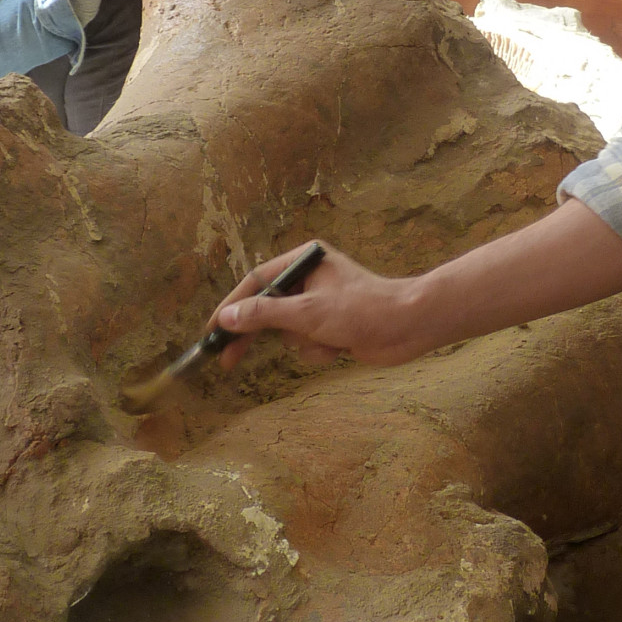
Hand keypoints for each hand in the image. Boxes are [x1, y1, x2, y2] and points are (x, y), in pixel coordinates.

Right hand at [211, 242, 433, 370]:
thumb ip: (264, 315)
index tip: (213, 330)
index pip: (256, 282)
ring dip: (303, 343)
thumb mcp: (307, 313)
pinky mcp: (331, 325)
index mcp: (303, 260)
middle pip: (267, 308)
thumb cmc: (361, 310)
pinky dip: (319, 350)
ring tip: (327, 341)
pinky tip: (340, 348)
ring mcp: (320, 303)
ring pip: (288, 331)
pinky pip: (307, 343)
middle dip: (255, 335)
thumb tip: (226, 317)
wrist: (409, 327)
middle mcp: (309, 278)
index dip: (232, 307)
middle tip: (227, 360)